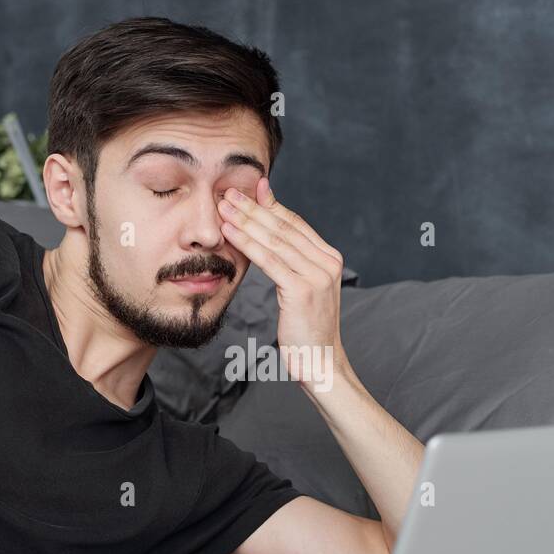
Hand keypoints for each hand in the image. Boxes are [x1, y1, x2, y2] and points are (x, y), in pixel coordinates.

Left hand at [218, 178, 347, 392]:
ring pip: (275, 240)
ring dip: (246, 221)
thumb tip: (272, 239)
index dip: (269, 205)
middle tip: (228, 192)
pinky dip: (247, 243)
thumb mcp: (302, 289)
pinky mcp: (302, 289)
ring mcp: (317, 275)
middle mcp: (327, 262)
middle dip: (253, 208)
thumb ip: (293, 263)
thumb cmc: (306, 329)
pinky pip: (269, 261)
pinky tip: (230, 232)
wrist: (321, 363)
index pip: (295, 224)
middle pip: (284, 228)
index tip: (247, 190)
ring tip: (224, 207)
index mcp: (329, 258)